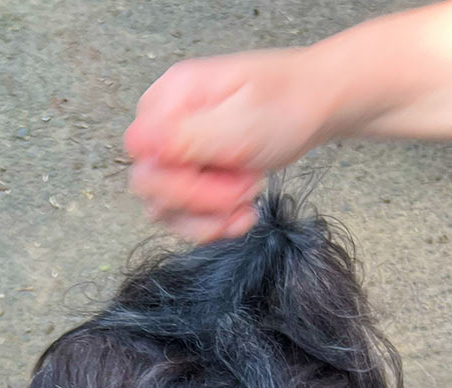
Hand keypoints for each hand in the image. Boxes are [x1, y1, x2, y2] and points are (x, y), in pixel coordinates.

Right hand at [125, 51, 336, 239]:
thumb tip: (140, 145)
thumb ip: (189, 136)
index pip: (141, 151)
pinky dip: (215, 225)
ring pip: (164, 209)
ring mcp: (175, 154)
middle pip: (150, 185)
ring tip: (248, 195)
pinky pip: (183, 219)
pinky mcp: (187, 178)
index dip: (173, 177)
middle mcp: (165, 125)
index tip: (218, 174)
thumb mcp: (243, 122)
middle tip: (243, 188)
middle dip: (200, 199)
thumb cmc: (286, 105)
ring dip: (210, 216)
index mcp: (172, 98)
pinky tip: (243, 213)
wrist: (311, 107)